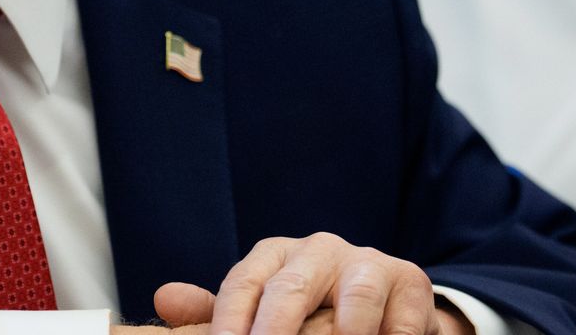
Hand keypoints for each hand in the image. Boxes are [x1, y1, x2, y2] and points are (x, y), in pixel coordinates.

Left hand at [146, 232, 460, 334]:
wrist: (385, 306)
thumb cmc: (312, 312)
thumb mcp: (264, 311)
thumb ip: (219, 313)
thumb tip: (164, 300)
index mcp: (276, 255)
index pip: (244, 282)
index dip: (229, 320)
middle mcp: (320, 250)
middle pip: (292, 287)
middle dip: (275, 328)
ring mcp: (368, 263)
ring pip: (356, 295)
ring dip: (344, 333)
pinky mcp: (410, 282)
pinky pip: (400, 318)